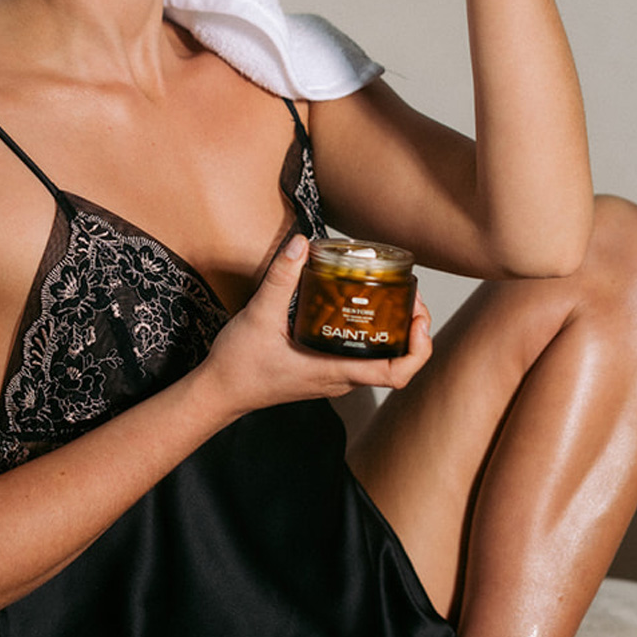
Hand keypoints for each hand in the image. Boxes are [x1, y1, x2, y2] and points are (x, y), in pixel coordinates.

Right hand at [198, 234, 432, 418]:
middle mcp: (339, 380)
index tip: (418, 317)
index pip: (395, 374)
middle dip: (412, 332)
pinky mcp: (322, 373)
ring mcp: (331, 379)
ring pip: (379, 362)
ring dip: (394, 335)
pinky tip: (360, 311)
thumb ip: (280, 279)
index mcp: (332, 372)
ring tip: (393, 299)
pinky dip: (372, 338)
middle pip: (395, 365)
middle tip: (410, 297)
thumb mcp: (258, 315)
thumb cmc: (238, 366)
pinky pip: (361, 359)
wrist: (218, 392)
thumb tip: (301, 244)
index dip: (418, 348)